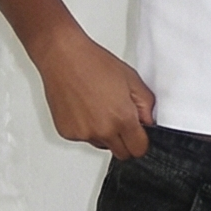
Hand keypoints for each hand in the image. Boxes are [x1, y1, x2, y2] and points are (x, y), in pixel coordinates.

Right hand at [32, 24, 156, 157]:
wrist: (63, 57)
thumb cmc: (94, 63)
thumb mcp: (131, 79)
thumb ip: (145, 105)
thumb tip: (147, 121)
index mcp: (122, 119)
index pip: (139, 150)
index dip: (140, 141)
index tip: (138, 133)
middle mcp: (102, 131)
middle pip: (122, 153)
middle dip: (125, 141)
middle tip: (119, 119)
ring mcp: (83, 134)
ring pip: (101, 145)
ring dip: (104, 134)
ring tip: (98, 107)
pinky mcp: (67, 132)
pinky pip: (83, 138)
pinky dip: (86, 128)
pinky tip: (84, 107)